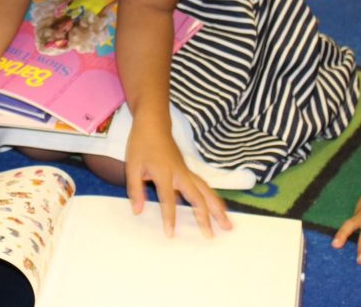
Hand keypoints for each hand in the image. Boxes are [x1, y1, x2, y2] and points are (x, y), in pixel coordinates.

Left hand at [124, 118, 230, 237]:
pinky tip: (221, 210)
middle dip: (205, 217)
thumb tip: (138, 211)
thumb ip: (135, 189)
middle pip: (197, 197)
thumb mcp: (132, 166)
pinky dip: (214, 199)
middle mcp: (180, 174)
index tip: (171, 234)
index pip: (168, 199)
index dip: (169, 217)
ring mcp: (187, 172)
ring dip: (218, 209)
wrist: (154, 124)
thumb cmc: (141, 144)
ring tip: (228, 226)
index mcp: (164, 173)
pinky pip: (204, 187)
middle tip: (210, 236)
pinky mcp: (189, 171)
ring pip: (206, 192)